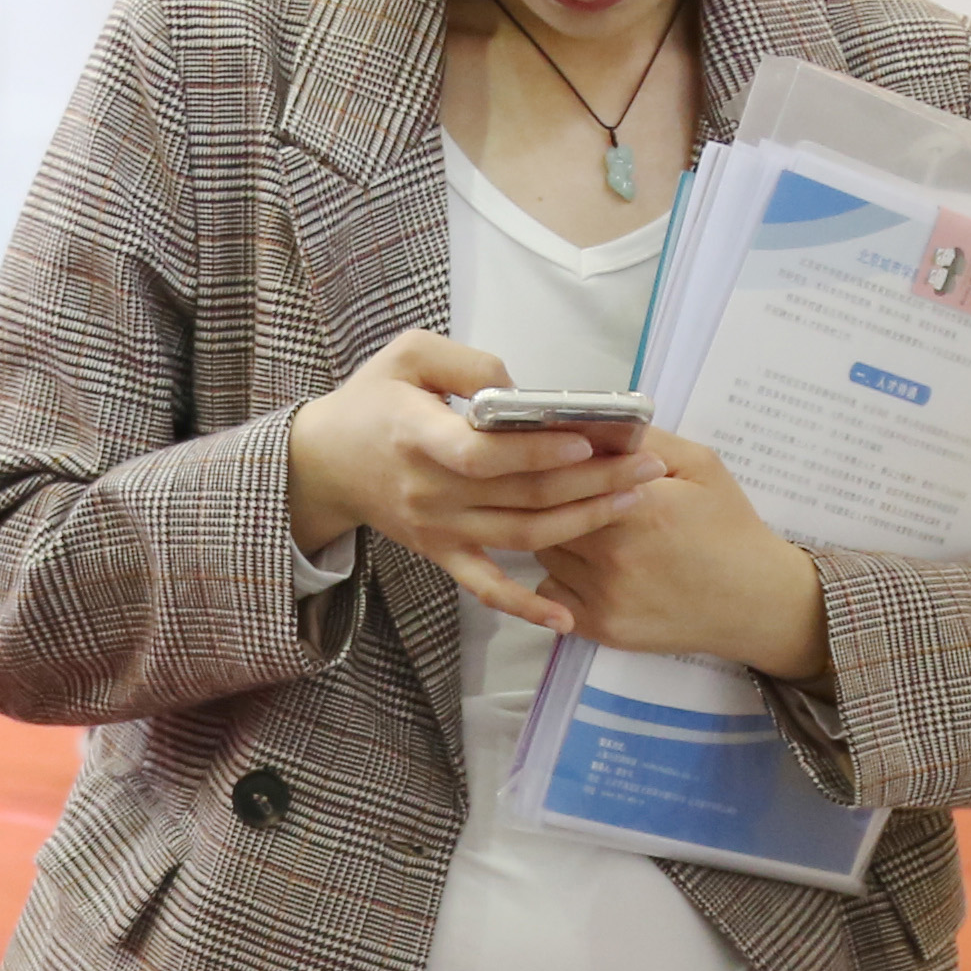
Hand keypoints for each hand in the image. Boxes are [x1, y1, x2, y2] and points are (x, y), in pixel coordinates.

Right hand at [283, 330, 657, 634]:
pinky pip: (486, 588)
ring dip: (583, 522)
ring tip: (634, 499)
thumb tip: (520, 390)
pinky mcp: (441, 552)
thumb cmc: (372, 400)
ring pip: (521, 536)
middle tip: (646, 462)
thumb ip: (466, 361)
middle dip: (592, 479)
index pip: (480, 453)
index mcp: (418, 435)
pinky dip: (525, 607)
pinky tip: (568, 616)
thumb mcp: (407, 354)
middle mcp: (431, 490)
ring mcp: (438, 529)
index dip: (534, 451)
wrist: (324, 462)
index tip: (584, 438)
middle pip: (521, 494)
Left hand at [534, 428, 829, 681]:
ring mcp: (604, 595)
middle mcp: (615, 554)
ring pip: (547, 553)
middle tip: (578, 497)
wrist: (754, 599)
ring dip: (558, 540)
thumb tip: (596, 424)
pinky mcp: (601, 627)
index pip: (566, 476)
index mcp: (640, 506)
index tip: (567, 464)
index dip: (562, 468)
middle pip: (549, 515)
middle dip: (558, 502)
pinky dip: (560, 579)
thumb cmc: (728, 528)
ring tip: (594, 534)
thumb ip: (646, 441)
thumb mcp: (700, 466)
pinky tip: (590, 569)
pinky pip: (549, 593)